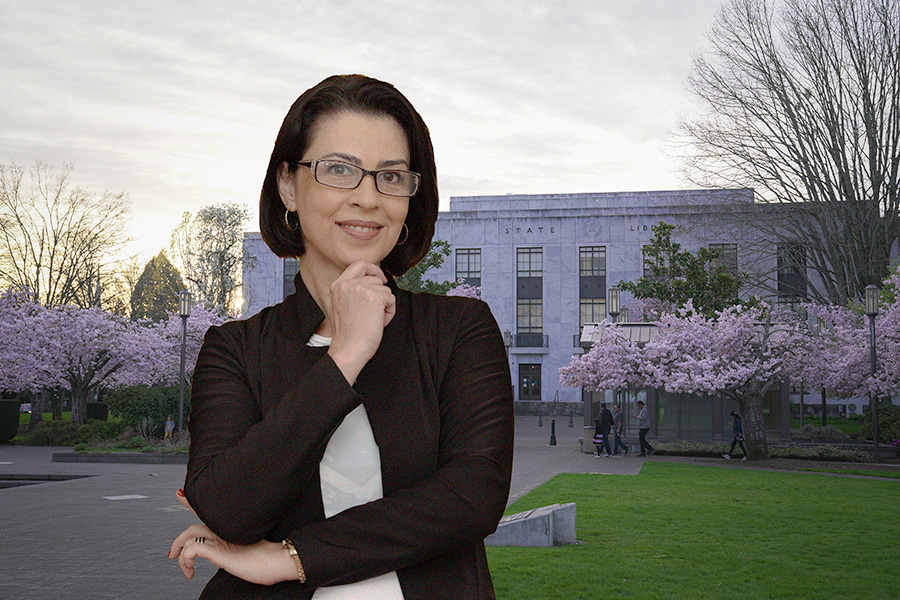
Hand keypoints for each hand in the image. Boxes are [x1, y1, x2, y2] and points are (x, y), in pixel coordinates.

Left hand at [168, 492, 295, 584]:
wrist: (277, 561)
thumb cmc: (265, 559)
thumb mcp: (243, 552)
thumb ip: (230, 549)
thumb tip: (220, 556)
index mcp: (229, 529)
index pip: (206, 513)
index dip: (191, 504)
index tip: (181, 496)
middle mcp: (223, 530)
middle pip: (194, 526)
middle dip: (178, 540)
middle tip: (172, 553)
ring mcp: (220, 538)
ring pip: (190, 535)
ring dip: (180, 551)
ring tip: (184, 566)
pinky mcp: (218, 550)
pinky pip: (193, 548)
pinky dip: (186, 558)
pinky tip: (190, 569)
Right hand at [326, 260, 395, 383]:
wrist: (348, 349)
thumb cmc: (348, 333)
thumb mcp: (342, 305)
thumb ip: (352, 290)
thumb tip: (375, 281)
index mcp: (338, 285)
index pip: (359, 264)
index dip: (373, 269)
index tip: (380, 279)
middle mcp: (348, 284)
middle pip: (376, 279)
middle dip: (379, 295)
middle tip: (372, 313)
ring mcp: (361, 289)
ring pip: (385, 290)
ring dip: (384, 305)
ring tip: (373, 319)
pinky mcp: (375, 297)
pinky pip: (391, 299)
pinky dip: (389, 312)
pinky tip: (379, 322)